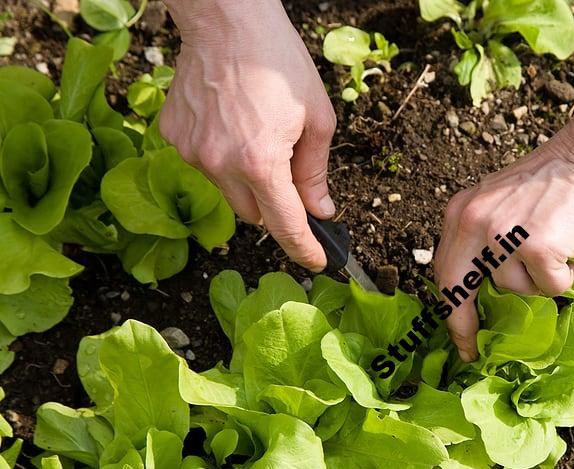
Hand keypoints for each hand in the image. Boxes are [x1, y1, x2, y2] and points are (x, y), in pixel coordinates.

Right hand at [160, 0, 335, 269]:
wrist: (227, 20)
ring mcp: (193, 152)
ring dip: (248, 181)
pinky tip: (232, 123)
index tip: (317, 262)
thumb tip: (320, 211)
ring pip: (228, 191)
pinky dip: (222, 157)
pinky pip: (205, 164)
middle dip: (276, 207)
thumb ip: (316, 172)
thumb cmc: (277, 62)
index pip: (285, 225)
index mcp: (261, 163)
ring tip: (259, 135)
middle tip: (291, 177)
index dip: (304, 249)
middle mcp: (221, 165)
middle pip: (254, 214)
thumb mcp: (317, 118)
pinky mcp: (174, 137)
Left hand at [434, 103, 573, 360]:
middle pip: (459, 288)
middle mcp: (474, 222)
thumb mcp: (498, 203)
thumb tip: (481, 289)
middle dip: (464, 324)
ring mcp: (504, 235)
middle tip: (473, 350)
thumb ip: (482, 238)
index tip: (457, 335)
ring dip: (539, 280)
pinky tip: (572, 252)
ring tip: (556, 251)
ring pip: (515, 288)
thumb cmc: (552, 182)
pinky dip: (566, 276)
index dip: (449, 306)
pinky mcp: (537, 247)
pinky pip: (549, 286)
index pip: (444, 269)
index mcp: (460, 212)